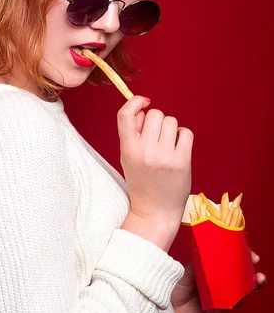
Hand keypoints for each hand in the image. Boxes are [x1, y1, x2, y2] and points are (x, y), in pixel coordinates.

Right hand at [117, 97, 193, 242]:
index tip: (143, 102)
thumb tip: (143, 107)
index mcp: (128, 149)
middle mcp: (145, 152)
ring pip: (171, 121)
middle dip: (157, 121)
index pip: (125, 114)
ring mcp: (164, 157)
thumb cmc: (141, 181)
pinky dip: (183, 137)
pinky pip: (186, 133)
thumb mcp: (127, 157)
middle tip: (156, 137)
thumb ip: (132, 133)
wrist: (155, 211)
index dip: (134, 101)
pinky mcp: (182, 161)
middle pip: (155, 114)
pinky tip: (178, 149)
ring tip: (167, 145)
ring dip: (170, 129)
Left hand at [171, 250, 266, 312]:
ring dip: (252, 286)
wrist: (162, 305)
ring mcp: (219, 300)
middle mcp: (218, 287)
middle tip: (257, 267)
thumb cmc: (172, 286)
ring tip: (258, 279)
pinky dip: (238, 300)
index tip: (252, 255)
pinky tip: (243, 294)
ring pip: (240, 294)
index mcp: (211, 273)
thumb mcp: (186, 270)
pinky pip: (230, 306)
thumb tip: (209, 248)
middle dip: (253, 273)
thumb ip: (198, 261)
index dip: (243, 259)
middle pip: (240, 280)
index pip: (231, 265)